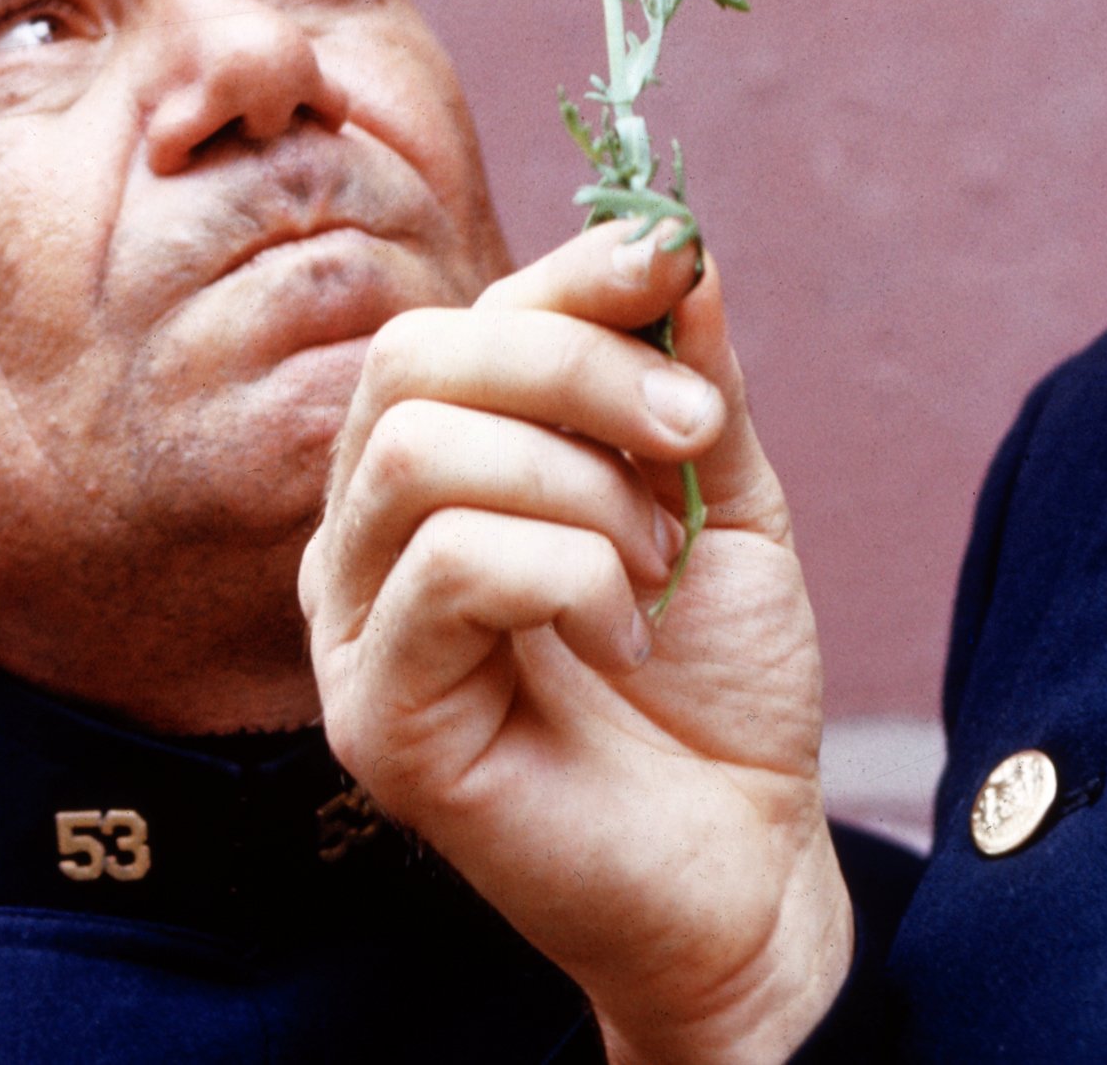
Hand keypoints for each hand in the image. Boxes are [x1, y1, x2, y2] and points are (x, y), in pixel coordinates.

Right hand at [300, 226, 851, 1064]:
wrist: (753, 865)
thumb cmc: (719, 684)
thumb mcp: (721, 493)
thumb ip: (688, 374)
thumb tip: (675, 240)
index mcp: (435, 465)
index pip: (463, 318)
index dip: (568, 275)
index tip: (673, 266)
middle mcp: (366, 535)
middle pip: (414, 358)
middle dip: (574, 365)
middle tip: (694, 432)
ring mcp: (352, 628)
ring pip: (420, 452)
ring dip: (577, 485)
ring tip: (653, 564)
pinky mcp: (373, 718)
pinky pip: (448, 568)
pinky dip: (568, 575)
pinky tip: (624, 639)